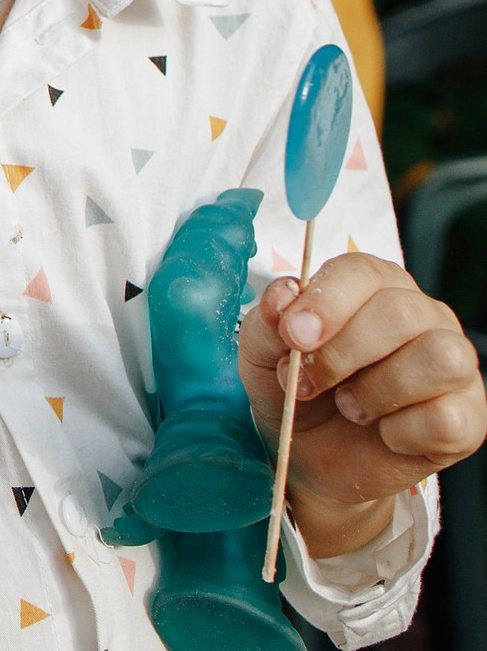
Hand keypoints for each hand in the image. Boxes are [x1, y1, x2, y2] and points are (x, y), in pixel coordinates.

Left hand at [239, 253, 486, 555]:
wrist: (310, 459)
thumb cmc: (294, 393)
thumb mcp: (262, 355)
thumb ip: (267, 321)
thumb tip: (284, 295)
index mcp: (373, 287)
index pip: (363, 271)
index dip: (326, 301)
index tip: (293, 335)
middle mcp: (423, 317)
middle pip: (401, 312)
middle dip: (342, 354)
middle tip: (307, 384)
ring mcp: (455, 367)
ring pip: (439, 358)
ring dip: (378, 391)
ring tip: (349, 407)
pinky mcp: (468, 418)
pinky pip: (446, 417)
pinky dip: (401, 432)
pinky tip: (382, 433)